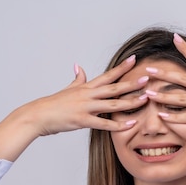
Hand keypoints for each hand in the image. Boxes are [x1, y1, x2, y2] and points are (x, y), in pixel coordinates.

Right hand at [22, 55, 150, 135]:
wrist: (37, 115)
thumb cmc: (53, 105)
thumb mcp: (67, 89)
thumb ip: (78, 79)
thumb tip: (80, 67)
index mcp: (85, 87)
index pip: (107, 75)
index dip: (121, 68)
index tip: (134, 59)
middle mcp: (87, 95)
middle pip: (114, 88)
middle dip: (132, 83)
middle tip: (147, 78)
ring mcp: (85, 107)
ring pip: (112, 104)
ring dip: (130, 102)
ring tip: (145, 99)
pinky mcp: (82, 121)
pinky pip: (103, 124)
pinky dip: (118, 125)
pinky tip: (130, 124)